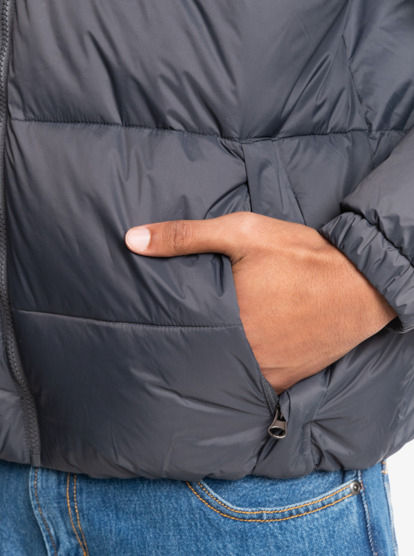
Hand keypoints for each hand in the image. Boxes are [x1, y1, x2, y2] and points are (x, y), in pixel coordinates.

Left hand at [124, 212, 396, 393]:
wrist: (362, 284)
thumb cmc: (302, 255)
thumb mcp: (242, 233)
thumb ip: (185, 236)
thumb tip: (132, 240)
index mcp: (226, 319)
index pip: (177, 332)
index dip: (161, 330)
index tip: (147, 329)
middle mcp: (243, 353)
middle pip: (199, 357)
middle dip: (184, 349)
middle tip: (164, 346)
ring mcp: (266, 372)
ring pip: (224, 375)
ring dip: (211, 365)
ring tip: (197, 354)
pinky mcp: (287, 380)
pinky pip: (253, 386)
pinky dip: (241, 376)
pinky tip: (233, 364)